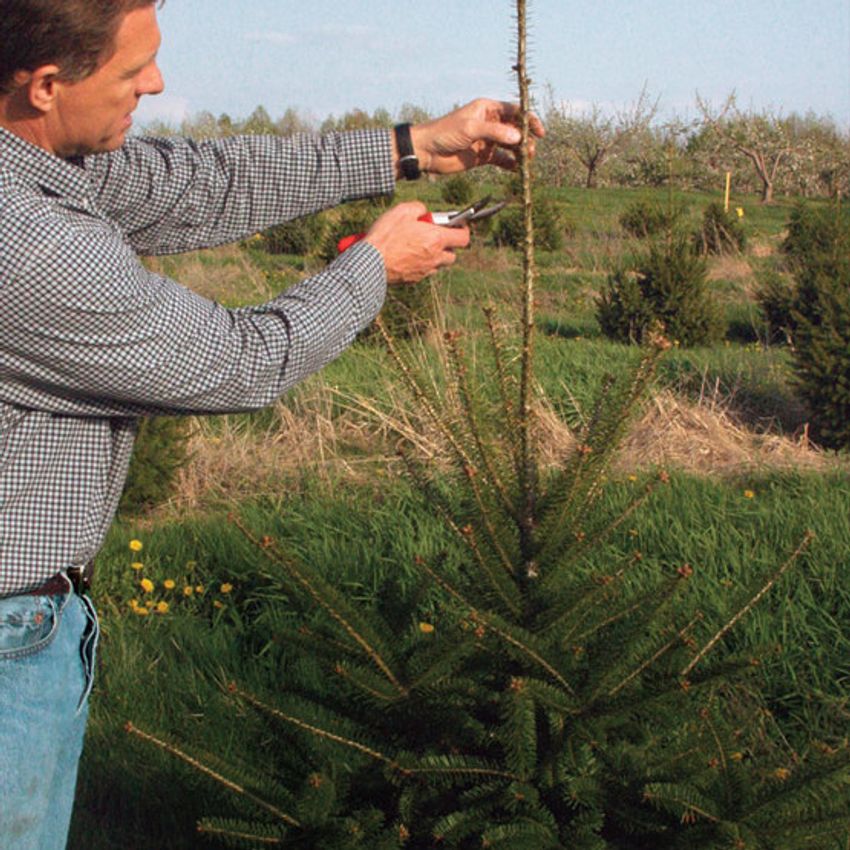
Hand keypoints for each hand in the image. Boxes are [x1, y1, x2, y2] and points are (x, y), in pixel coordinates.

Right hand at [364, 202, 469, 285]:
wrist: (371, 262)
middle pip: (452, 255)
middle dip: (446, 245)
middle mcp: (435, 257)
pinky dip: (421, 265)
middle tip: (433, 236)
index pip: (463, 238)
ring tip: (418, 246)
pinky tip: (407, 257)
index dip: (462, 230)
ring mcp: (425, 271)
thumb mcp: (402, 210)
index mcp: (436, 239)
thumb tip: (424, 212)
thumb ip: (419, 208)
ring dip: (434, 256)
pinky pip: (424, 272)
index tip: (456, 226)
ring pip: (438, 265)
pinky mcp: (414, 279)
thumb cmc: (386, 235)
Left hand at [407, 98, 544, 174]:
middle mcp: (490, 123)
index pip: (515, 111)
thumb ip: (495, 132)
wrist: (427, 151)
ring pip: (511, 145)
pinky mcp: (483, 156)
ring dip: (520, 152)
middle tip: (530, 151)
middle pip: (516, 129)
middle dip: (526, 138)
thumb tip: (518, 136)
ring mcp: (488, 140)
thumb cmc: (445, 132)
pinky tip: (517, 169)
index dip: (529, 120)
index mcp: (488, 109)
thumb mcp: (470, 128)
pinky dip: (511, 164)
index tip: (539, 132)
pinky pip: (502, 160)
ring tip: (525, 160)